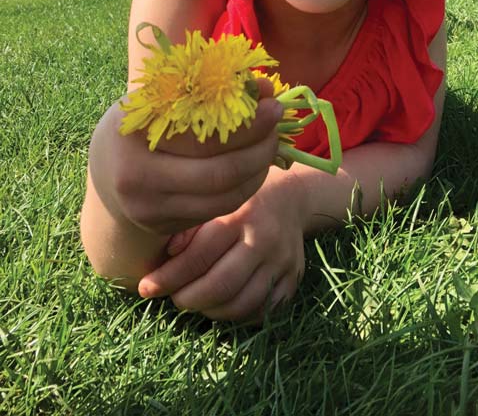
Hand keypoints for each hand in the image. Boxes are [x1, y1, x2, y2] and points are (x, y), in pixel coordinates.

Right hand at [88, 80, 282, 237]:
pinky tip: (253, 168)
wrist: (106, 171)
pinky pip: (217, 210)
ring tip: (269, 146)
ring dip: (257, 172)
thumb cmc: (142, 123)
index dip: (246, 123)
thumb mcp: (160, 97)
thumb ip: (209, 90)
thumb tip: (264, 86)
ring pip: (224, 198)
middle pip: (219, 173)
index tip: (272, 105)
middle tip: (278, 129)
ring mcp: (150, 209)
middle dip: (259, 151)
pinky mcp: (164, 228)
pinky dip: (243, 188)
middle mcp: (138, 178)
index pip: (203, 135)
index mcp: (134, 134)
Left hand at [137, 169, 306, 320]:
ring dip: (211, 311)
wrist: (294, 198)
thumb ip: (190, 227)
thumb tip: (165, 257)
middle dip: (189, 299)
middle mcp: (265, 240)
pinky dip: (236, 315)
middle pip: (221, 285)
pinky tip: (221, 304)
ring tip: (196, 301)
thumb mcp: (216, 200)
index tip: (146, 287)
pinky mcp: (293, 282)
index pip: (200, 255)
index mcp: (241, 215)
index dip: (169, 277)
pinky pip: (260, 312)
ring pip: (241, 305)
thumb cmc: (243, 199)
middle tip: (174, 298)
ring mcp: (282, 264)